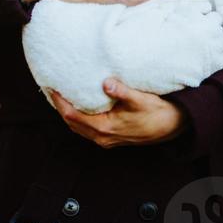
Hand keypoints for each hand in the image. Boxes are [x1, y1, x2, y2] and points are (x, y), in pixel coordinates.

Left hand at [49, 78, 189, 148]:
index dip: (60, 102)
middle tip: (51, 89)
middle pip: (71, 124)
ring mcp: (106, 139)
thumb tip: (106, 82)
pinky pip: (87, 128)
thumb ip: (122, 91)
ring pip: (78, 128)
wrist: (172, 127)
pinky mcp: (111, 137)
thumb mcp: (140, 99)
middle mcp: (102, 137)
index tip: (51, 87)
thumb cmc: (156, 112)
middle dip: (59, 107)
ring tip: (61, 96)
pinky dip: (78, 117)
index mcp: (105, 128)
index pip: (73, 116)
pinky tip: (79, 106)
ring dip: (68, 113)